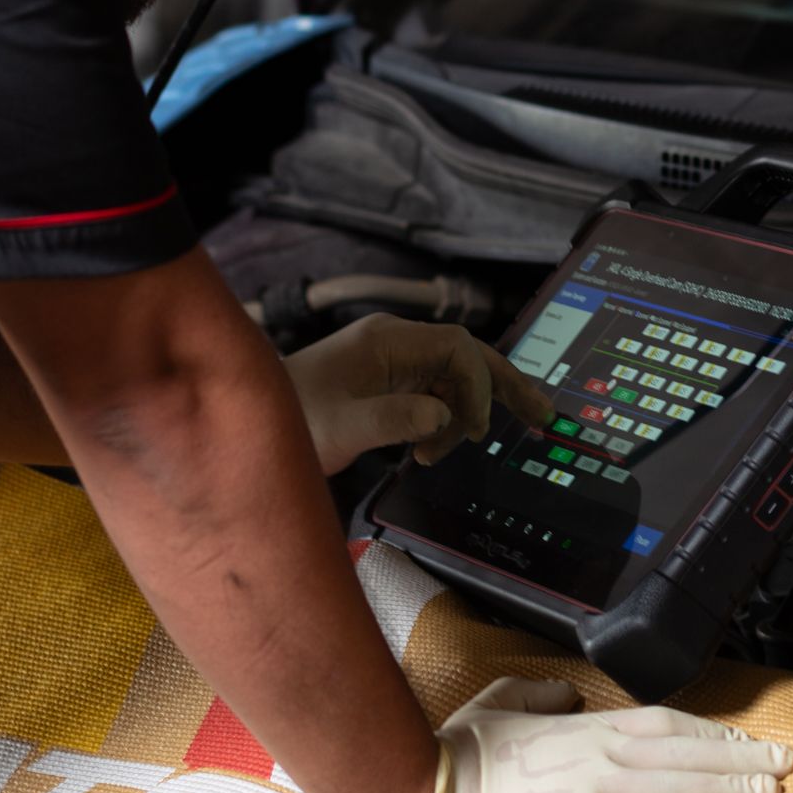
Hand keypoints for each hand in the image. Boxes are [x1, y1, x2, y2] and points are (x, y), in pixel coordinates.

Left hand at [283, 312, 553, 474]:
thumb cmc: (290, 420)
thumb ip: (397, 418)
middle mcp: (394, 344)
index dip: (477, 385)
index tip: (473, 430)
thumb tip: (443, 415)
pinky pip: (433, 394)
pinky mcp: (385, 384)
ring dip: (464, 413)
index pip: (457, 347)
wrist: (248, 423)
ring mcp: (390, 363)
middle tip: (543, 415)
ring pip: (452, 378)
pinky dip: (443, 420)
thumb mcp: (343, 426)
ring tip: (449, 451)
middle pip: (466, 355)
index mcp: (387, 341)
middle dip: (504, 385)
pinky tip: (431, 449)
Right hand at [394, 676, 792, 792]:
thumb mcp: (493, 706)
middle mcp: (588, 752)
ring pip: (671, 784)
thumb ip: (534, 697)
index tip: (745, 741)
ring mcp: (582, 789)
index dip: (707, 732)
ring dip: (725, 787)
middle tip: (785, 763)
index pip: (658, 722)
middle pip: (679, 750)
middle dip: (736, 757)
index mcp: (574, 727)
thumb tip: (567, 697)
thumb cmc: (449, 758)